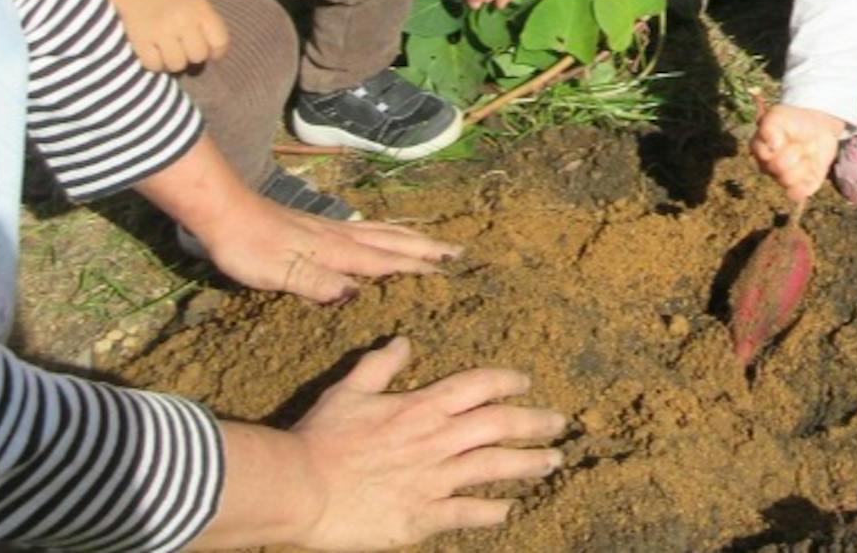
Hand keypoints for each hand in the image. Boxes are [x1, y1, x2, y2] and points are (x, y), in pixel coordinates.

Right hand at [99, 0, 228, 72]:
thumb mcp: (198, 2)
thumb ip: (209, 25)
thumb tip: (214, 55)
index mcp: (200, 10)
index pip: (220, 42)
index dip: (216, 51)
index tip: (208, 49)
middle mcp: (183, 21)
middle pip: (198, 56)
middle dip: (192, 54)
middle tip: (183, 47)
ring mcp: (160, 31)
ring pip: (177, 64)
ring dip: (173, 61)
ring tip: (168, 51)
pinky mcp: (140, 40)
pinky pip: (154, 66)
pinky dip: (155, 64)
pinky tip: (155, 54)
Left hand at [190, 192, 462, 303]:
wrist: (224, 212)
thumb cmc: (249, 247)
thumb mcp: (278, 273)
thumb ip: (317, 283)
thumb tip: (355, 293)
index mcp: (336, 251)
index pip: (385, 260)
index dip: (417, 266)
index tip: (448, 269)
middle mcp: (340, 237)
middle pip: (391, 241)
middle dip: (425, 247)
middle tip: (458, 252)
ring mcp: (329, 229)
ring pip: (380, 232)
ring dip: (409, 237)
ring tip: (433, 241)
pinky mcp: (317, 226)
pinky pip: (364, 229)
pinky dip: (384, 231)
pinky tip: (382, 233)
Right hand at [289, 341, 566, 548]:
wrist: (299, 486)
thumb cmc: (319, 438)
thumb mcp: (348, 391)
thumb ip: (379, 366)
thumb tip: (402, 341)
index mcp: (420, 406)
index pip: (477, 386)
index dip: (506, 381)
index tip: (525, 382)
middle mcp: (436, 439)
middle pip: (499, 424)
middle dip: (534, 421)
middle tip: (558, 423)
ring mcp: (433, 479)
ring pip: (495, 467)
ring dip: (529, 463)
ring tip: (553, 461)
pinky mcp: (423, 515)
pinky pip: (468, 512)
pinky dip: (492, 509)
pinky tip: (509, 508)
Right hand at [751, 104, 846, 201]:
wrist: (817, 127)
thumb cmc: (793, 121)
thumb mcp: (777, 115)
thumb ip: (769, 127)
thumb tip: (773, 147)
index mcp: (760, 150)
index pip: (766, 155)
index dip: (782, 144)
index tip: (787, 133)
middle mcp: (768, 168)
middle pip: (779, 167)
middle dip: (795, 152)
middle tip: (800, 143)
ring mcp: (783, 179)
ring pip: (788, 181)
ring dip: (803, 164)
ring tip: (806, 154)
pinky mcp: (799, 187)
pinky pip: (797, 194)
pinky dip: (806, 182)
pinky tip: (812, 168)